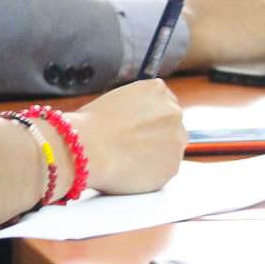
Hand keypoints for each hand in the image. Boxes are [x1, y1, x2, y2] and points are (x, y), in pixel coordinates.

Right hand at [66, 78, 185, 194]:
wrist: (88, 148)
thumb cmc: (90, 125)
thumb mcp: (115, 99)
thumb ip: (135, 107)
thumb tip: (137, 121)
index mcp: (157, 90)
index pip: (163, 103)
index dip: (148, 119)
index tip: (136, 128)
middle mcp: (173, 112)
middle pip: (170, 126)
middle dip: (155, 136)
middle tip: (130, 146)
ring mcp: (176, 140)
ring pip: (169, 150)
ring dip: (154, 155)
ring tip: (125, 159)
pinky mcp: (172, 167)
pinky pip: (163, 171)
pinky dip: (149, 173)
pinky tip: (129, 169)